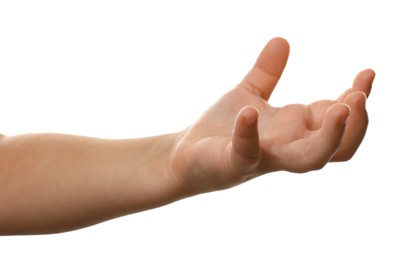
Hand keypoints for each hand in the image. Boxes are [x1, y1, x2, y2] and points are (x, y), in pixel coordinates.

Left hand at [170, 38, 374, 193]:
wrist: (186, 155)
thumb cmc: (222, 129)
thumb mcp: (249, 94)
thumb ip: (268, 72)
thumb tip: (282, 40)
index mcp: (294, 131)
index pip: (337, 120)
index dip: (356, 100)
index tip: (366, 73)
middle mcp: (287, 148)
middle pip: (338, 148)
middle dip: (355, 123)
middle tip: (358, 96)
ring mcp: (264, 158)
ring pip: (310, 159)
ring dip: (330, 137)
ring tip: (340, 107)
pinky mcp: (235, 163)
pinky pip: (247, 152)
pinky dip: (249, 132)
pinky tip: (249, 111)